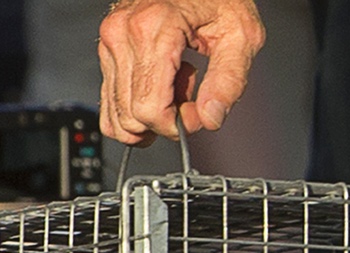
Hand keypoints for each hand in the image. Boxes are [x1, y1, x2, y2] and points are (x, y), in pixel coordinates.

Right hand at [98, 0, 264, 144]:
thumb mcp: (241, 34)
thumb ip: (229, 81)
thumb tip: (210, 119)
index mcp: (154, 28)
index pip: (149, 108)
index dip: (176, 126)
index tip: (196, 117)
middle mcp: (123, 34)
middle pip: (131, 116)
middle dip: (163, 122)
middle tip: (190, 98)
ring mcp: (111, 41)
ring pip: (118, 114)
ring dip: (150, 113)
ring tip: (176, 84)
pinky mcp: (107, 49)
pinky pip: (111, 102)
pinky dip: (135, 107)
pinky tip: (160, 85)